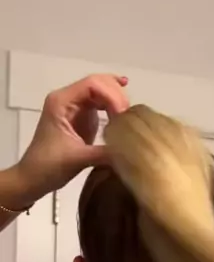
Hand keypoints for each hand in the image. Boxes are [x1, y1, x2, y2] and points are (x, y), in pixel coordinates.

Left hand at [17, 74, 128, 202]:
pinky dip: (113, 106)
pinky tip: (125, 108)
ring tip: (130, 116)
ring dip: (117, 100)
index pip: (92, 85)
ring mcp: (75, 107)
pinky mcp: (81, 118)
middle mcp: (67, 99)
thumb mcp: (78, 159)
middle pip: (98, 83)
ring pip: (101, 92)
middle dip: (117, 96)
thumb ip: (105, 153)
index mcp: (61, 102)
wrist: (33, 178)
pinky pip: (100, 104)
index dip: (112, 96)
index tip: (123, 117)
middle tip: (130, 117)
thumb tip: (133, 151)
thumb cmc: (48, 166)